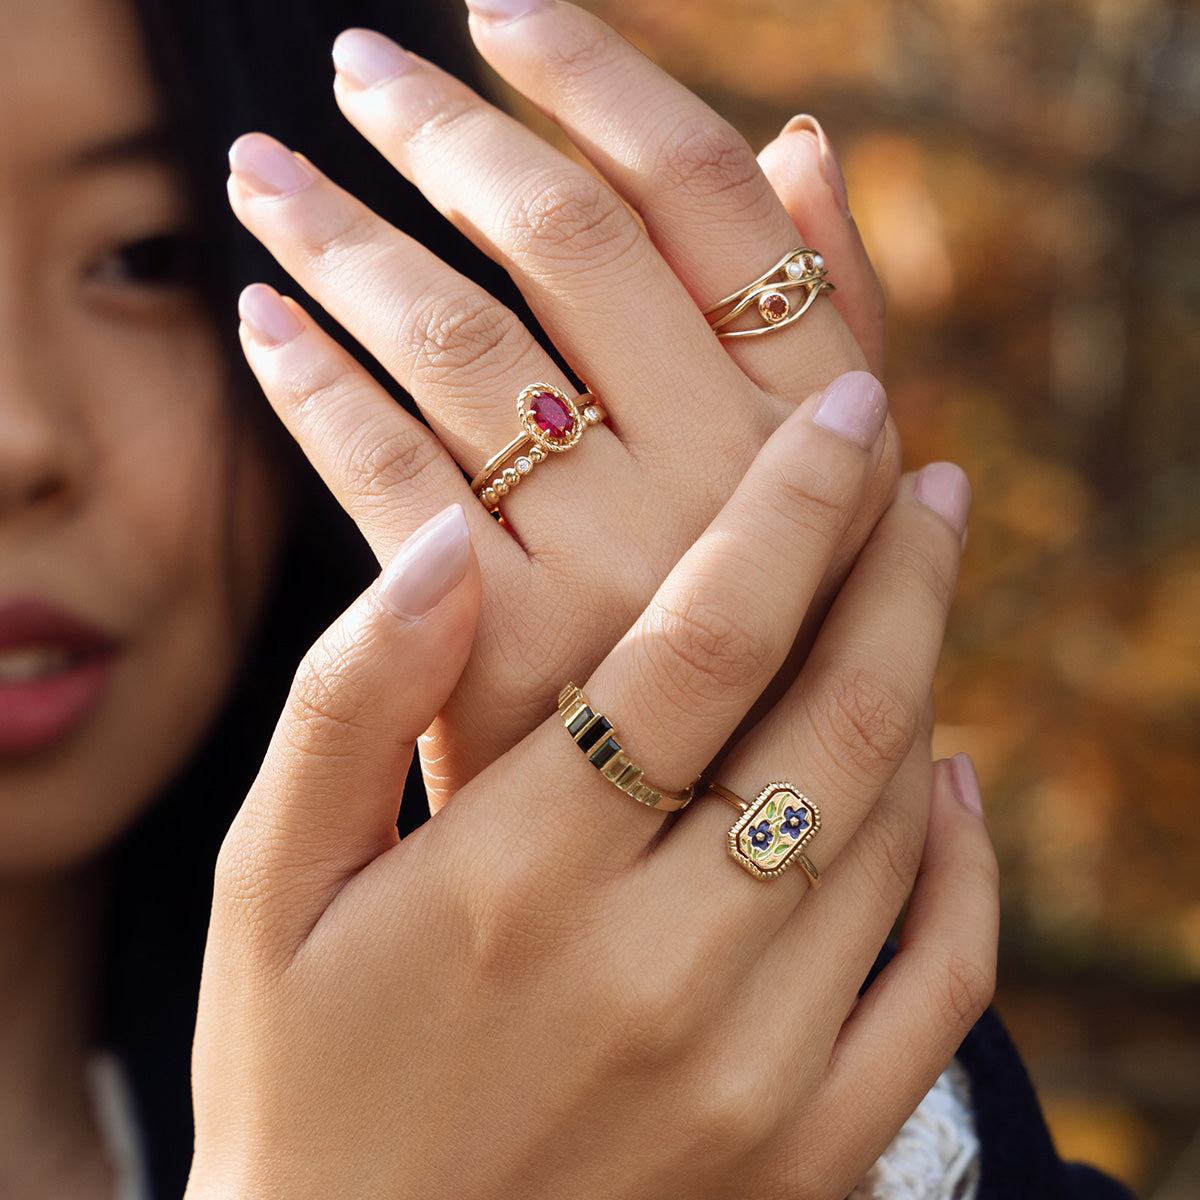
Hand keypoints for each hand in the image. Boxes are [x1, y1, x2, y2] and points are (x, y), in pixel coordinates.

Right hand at [187, 389, 996, 1199]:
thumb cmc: (302, 1076)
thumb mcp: (270, 886)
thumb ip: (350, 702)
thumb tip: (444, 539)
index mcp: (517, 880)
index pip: (700, 642)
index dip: (787, 509)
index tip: (845, 416)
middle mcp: (658, 968)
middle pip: (837, 714)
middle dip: (901, 569)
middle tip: (929, 475)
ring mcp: (754, 1072)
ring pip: (896, 826)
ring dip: (928, 682)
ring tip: (922, 589)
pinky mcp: (809, 1150)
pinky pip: (941, 980)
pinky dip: (967, 862)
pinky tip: (955, 781)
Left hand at [227, 1, 892, 801]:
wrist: (704, 854)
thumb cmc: (762, 648)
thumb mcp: (830, 494)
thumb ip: (829, 323)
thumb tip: (805, 140)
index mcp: (822, 422)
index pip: (709, 199)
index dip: (603, 81)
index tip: (507, 12)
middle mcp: (735, 479)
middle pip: (568, 241)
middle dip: (445, 130)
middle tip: (354, 67)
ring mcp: (623, 566)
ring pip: (458, 337)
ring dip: (342, 237)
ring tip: (264, 178)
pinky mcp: (512, 651)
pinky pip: (387, 474)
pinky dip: (310, 386)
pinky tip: (260, 332)